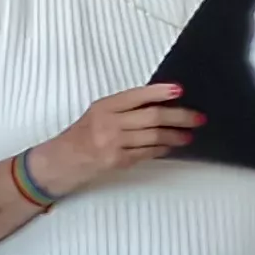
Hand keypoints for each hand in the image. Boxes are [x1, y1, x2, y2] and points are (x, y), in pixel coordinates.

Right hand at [27, 83, 198, 198]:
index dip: (160, 93)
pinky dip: (161, 149)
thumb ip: (123, 109)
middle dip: (180, 117)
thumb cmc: (77, 138)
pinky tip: (169, 147)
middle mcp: (108, 123)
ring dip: (175, 136)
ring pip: (154, 136)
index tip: (179, 91)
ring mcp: (113, 143)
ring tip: (187, 135)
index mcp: (103, 107)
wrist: (57, 163)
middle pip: (153, 117)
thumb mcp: (96, 116)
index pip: (137, 96)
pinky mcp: (116, 161)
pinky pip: (147, 153)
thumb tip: (158, 105)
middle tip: (197, 118)